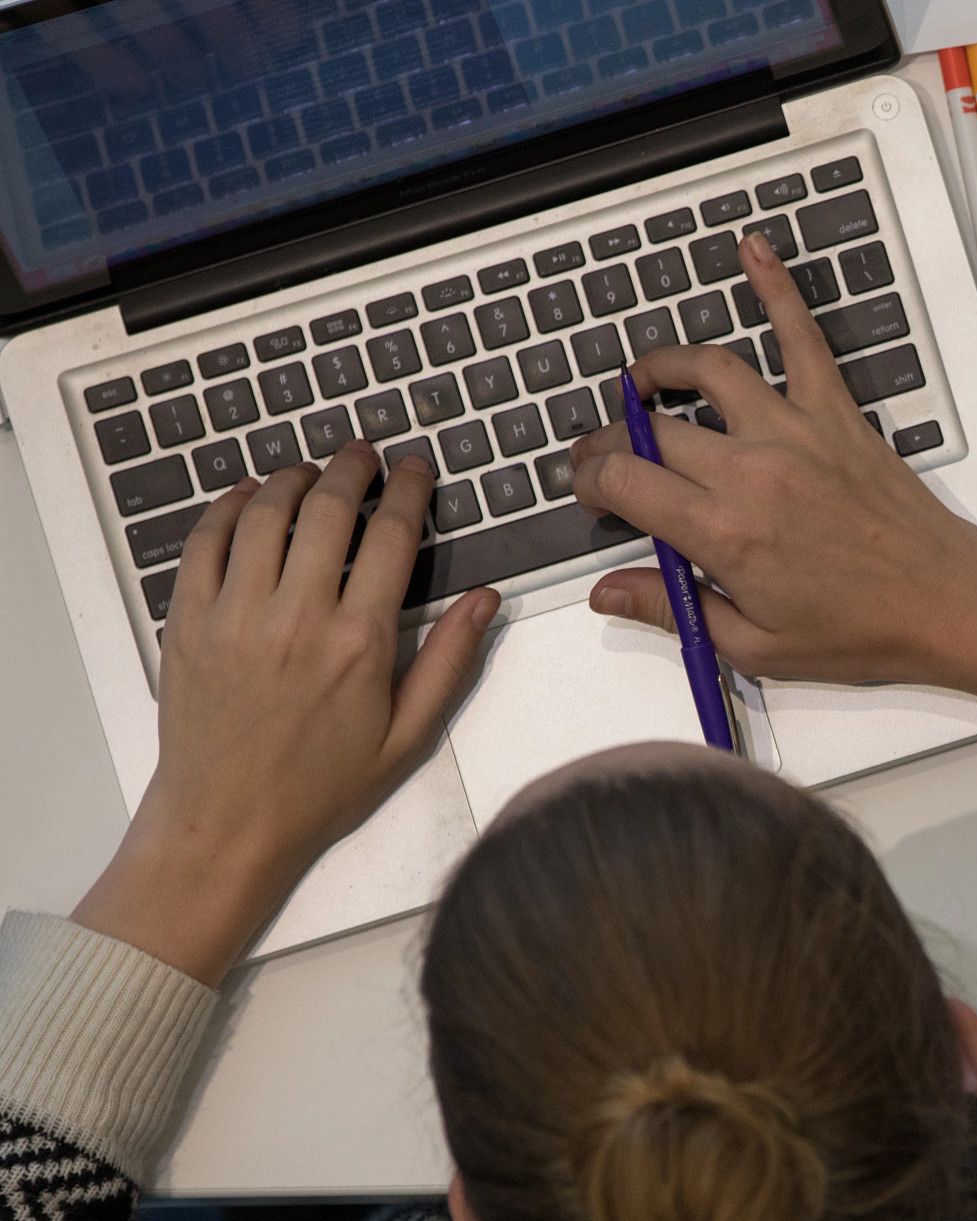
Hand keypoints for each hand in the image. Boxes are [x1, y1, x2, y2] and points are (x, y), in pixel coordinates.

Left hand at [72, 444, 498, 983]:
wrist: (227, 824)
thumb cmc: (321, 786)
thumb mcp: (408, 736)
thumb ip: (449, 662)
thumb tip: (486, 600)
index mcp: (360, 643)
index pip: (393, 538)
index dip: (409, 491)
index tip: (414, 467)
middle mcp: (297, 617)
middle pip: (327, 511)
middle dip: (351, 469)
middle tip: (362, 453)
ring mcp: (236, 616)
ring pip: (264, 515)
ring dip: (291, 479)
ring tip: (309, 470)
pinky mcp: (188, 623)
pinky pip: (204, 544)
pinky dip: (227, 508)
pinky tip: (247, 497)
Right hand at [570, 232, 976, 697]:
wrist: (944, 602)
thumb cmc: (859, 631)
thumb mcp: (753, 644)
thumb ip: (671, 608)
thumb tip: (607, 592)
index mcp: (724, 532)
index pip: (625, 481)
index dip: (591, 480)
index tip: (588, 488)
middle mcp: (752, 469)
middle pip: (654, 430)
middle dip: (613, 438)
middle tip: (606, 453)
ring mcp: (795, 431)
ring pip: (709, 372)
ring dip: (663, 367)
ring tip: (642, 380)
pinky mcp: (836, 412)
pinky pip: (802, 338)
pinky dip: (778, 288)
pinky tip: (754, 251)